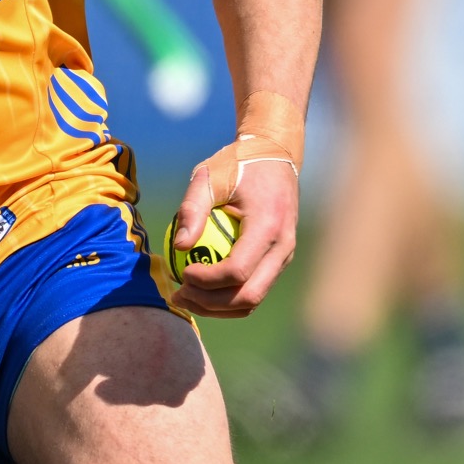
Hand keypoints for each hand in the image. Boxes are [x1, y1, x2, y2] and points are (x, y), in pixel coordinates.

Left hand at [169, 149, 298, 319]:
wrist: (275, 157)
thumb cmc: (238, 165)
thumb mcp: (209, 177)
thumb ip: (192, 208)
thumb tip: (180, 246)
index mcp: (268, 226)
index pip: (237, 270)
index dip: (206, 280)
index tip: (182, 273)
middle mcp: (283, 247)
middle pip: (248, 295)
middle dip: (210, 302)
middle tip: (179, 294)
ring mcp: (284, 257)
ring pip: (253, 300)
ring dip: (218, 307)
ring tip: (185, 296)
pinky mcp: (278, 261)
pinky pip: (255, 290)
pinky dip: (228, 298)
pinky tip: (201, 290)